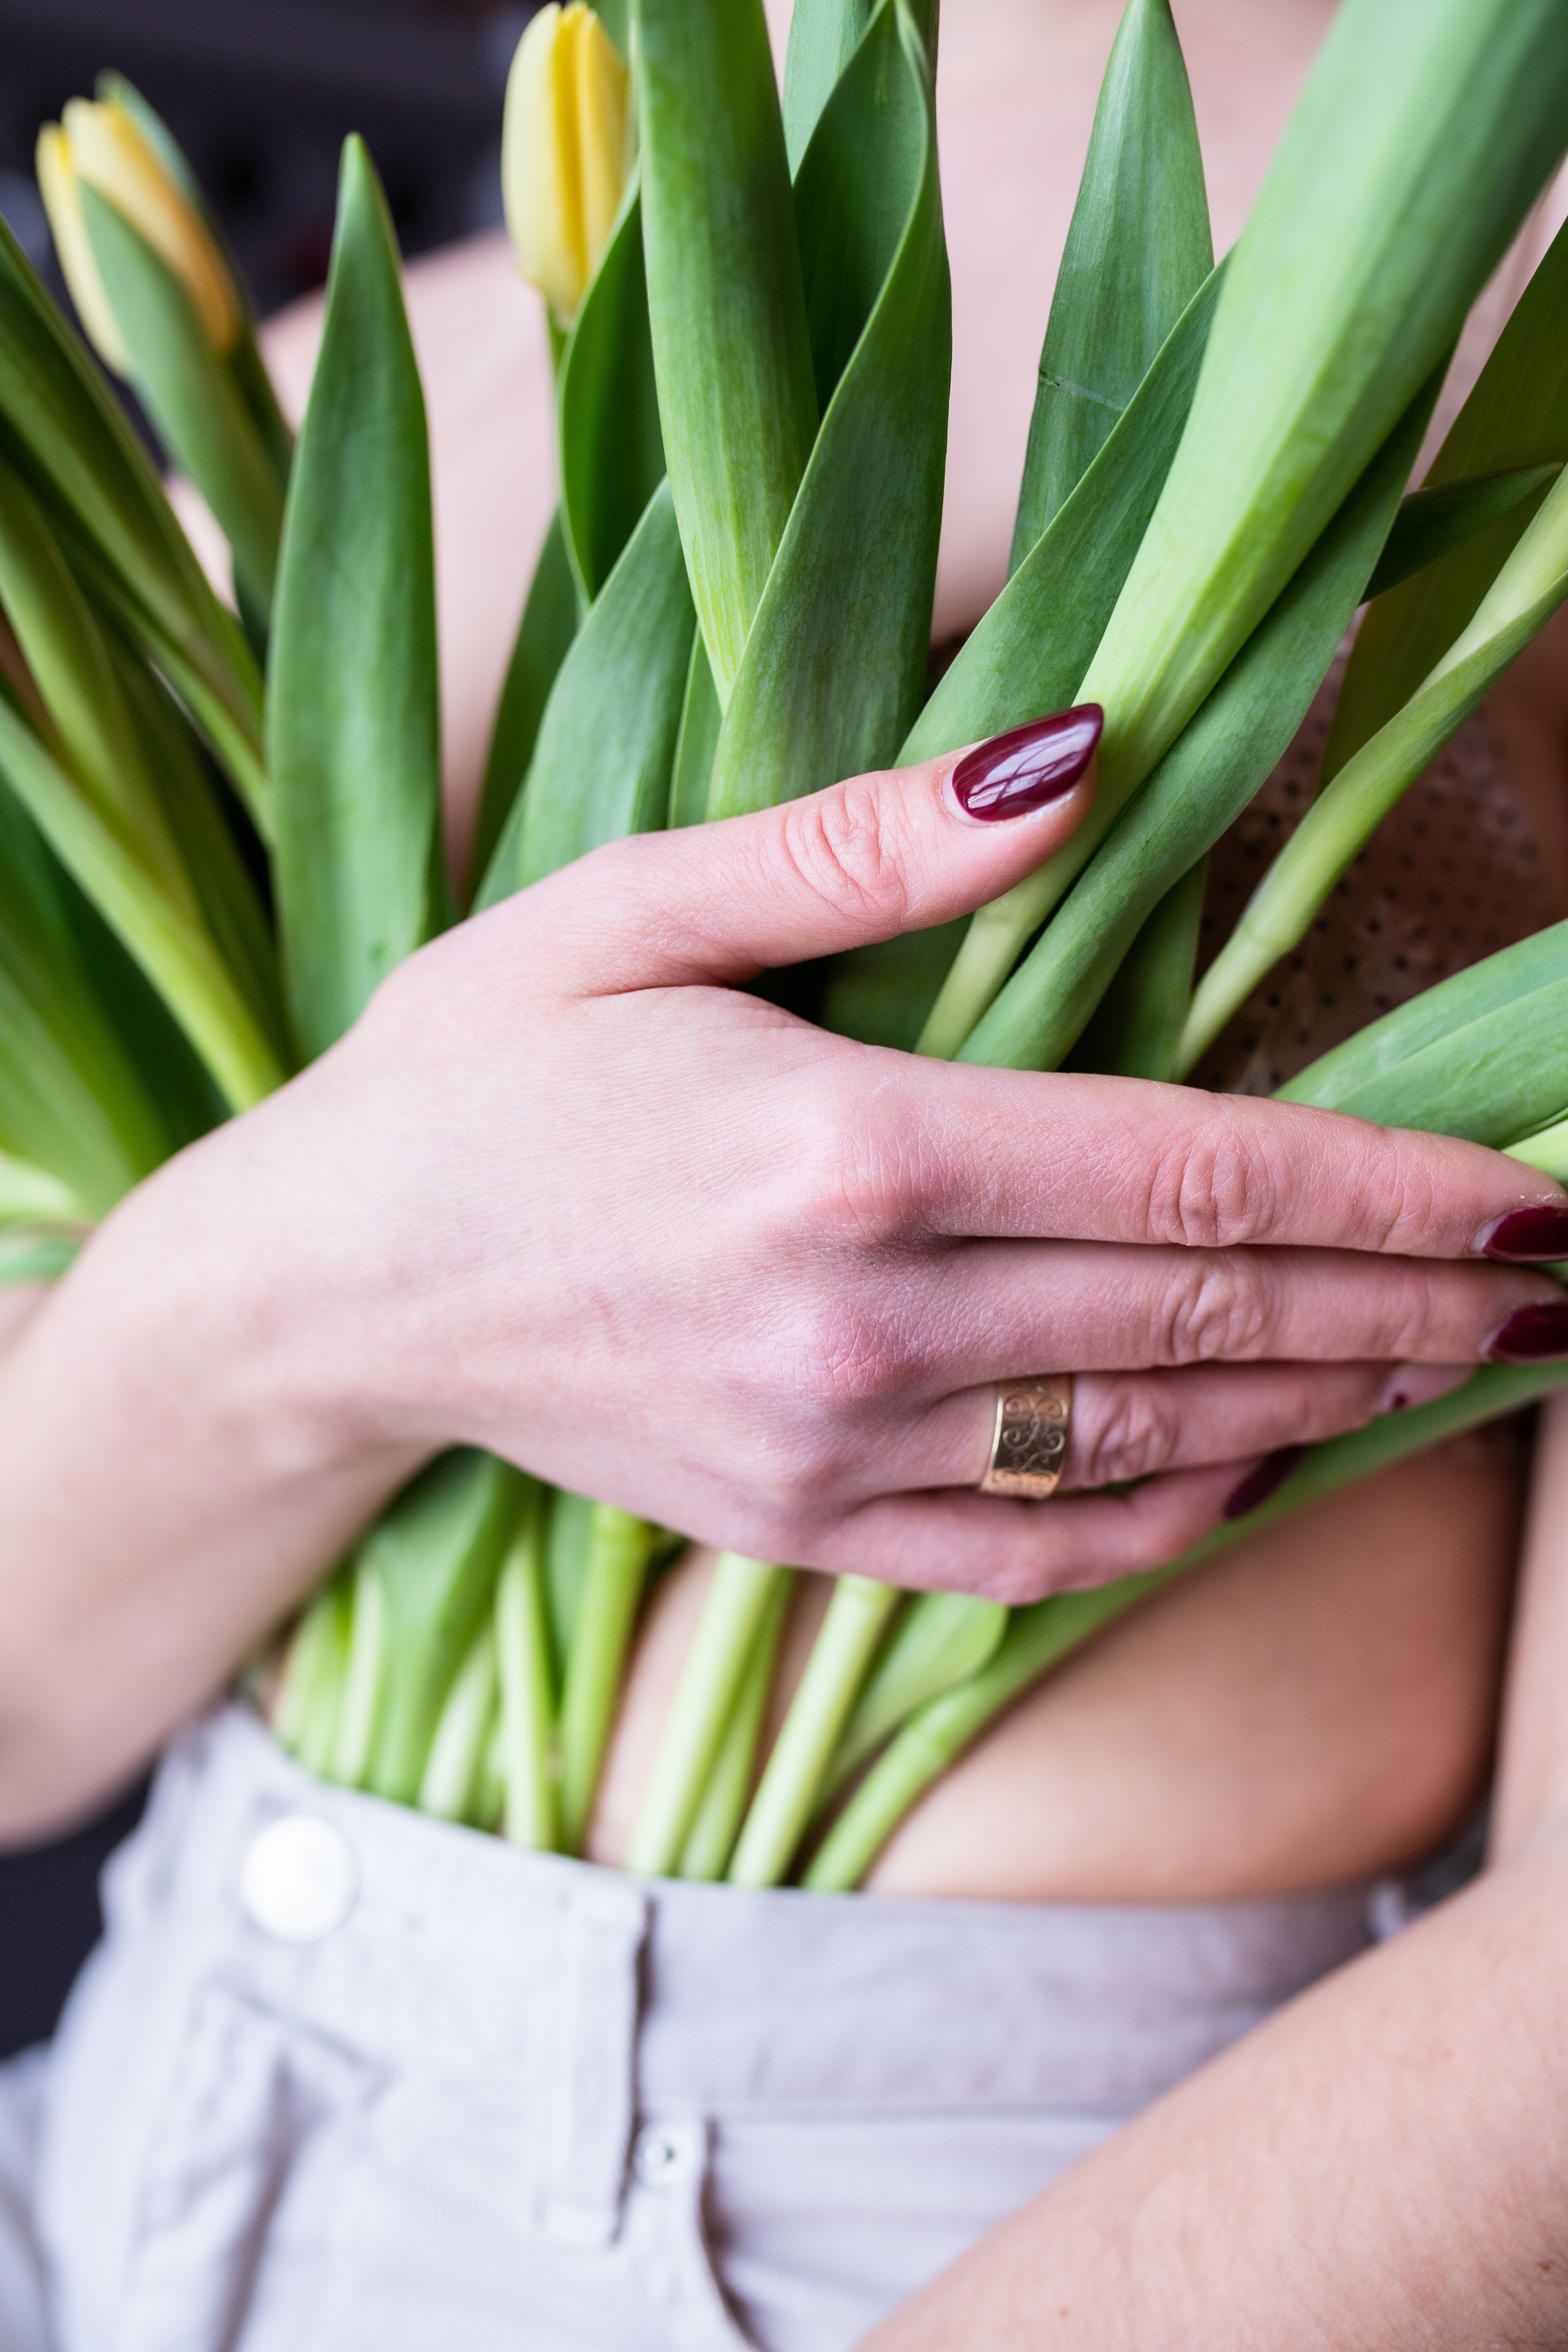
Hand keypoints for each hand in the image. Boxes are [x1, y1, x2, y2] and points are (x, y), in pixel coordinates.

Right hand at [201, 717, 1567, 1602]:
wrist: (332, 1286)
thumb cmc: (472, 1073)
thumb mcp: (627, 905)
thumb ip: (867, 847)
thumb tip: (1079, 764)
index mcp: (842, 1150)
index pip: (1189, 1178)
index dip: (1387, 1187)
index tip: (1534, 1200)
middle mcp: (860, 1324)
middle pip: (1211, 1324)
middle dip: (1416, 1303)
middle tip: (1563, 1291)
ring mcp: (833, 1452)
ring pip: (1154, 1448)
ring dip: (1334, 1405)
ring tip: (1467, 1365)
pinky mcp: (802, 1534)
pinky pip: (1040, 1556)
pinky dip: (1181, 1519)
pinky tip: (1268, 1469)